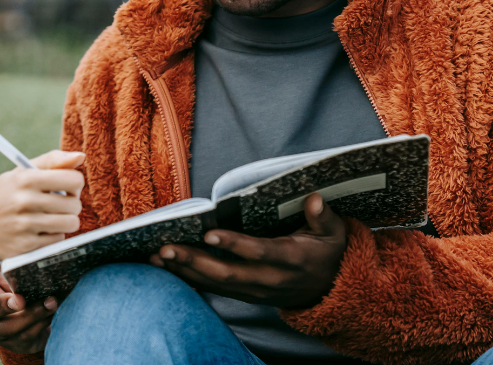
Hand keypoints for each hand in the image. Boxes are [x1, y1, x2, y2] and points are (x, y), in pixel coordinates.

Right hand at [0, 150, 84, 260]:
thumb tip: (80, 156)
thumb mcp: (21, 172)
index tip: (66, 187)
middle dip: (71, 204)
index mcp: (26, 179)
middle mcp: (25, 201)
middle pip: (74, 204)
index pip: (73, 180)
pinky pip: (57, 241)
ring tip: (52, 218)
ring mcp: (24, 226)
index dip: (74, 183)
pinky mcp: (25, 247)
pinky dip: (53, 236)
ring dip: (65, 221)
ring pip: (70, 224)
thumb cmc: (4, 195)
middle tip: (58, 204)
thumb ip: (52, 161)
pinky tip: (40, 231)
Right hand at [0, 268, 56, 353]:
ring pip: (6, 328)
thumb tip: (24, 255)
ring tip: (49, 302)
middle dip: (2, 306)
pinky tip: (52, 310)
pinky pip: (24, 336)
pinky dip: (41, 322)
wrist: (34, 311)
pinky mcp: (13, 343)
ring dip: (29, 315)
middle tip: (20, 299)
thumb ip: (10, 265)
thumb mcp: (11, 273)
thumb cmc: (17, 285)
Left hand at [150, 193, 346, 308]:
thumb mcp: (335, 234)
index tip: (209, 232)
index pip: (259, 252)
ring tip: (157, 256)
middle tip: (166, 247)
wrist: (330, 291)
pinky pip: (215, 289)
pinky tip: (167, 268)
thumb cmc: (328, 254)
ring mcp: (257, 290)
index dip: (234, 244)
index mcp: (291, 259)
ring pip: (216, 284)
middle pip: (228, 274)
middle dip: (194, 261)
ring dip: (185, 271)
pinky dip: (190, 279)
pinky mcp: (247, 295)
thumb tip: (313, 198)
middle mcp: (271, 279)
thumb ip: (324, 217)